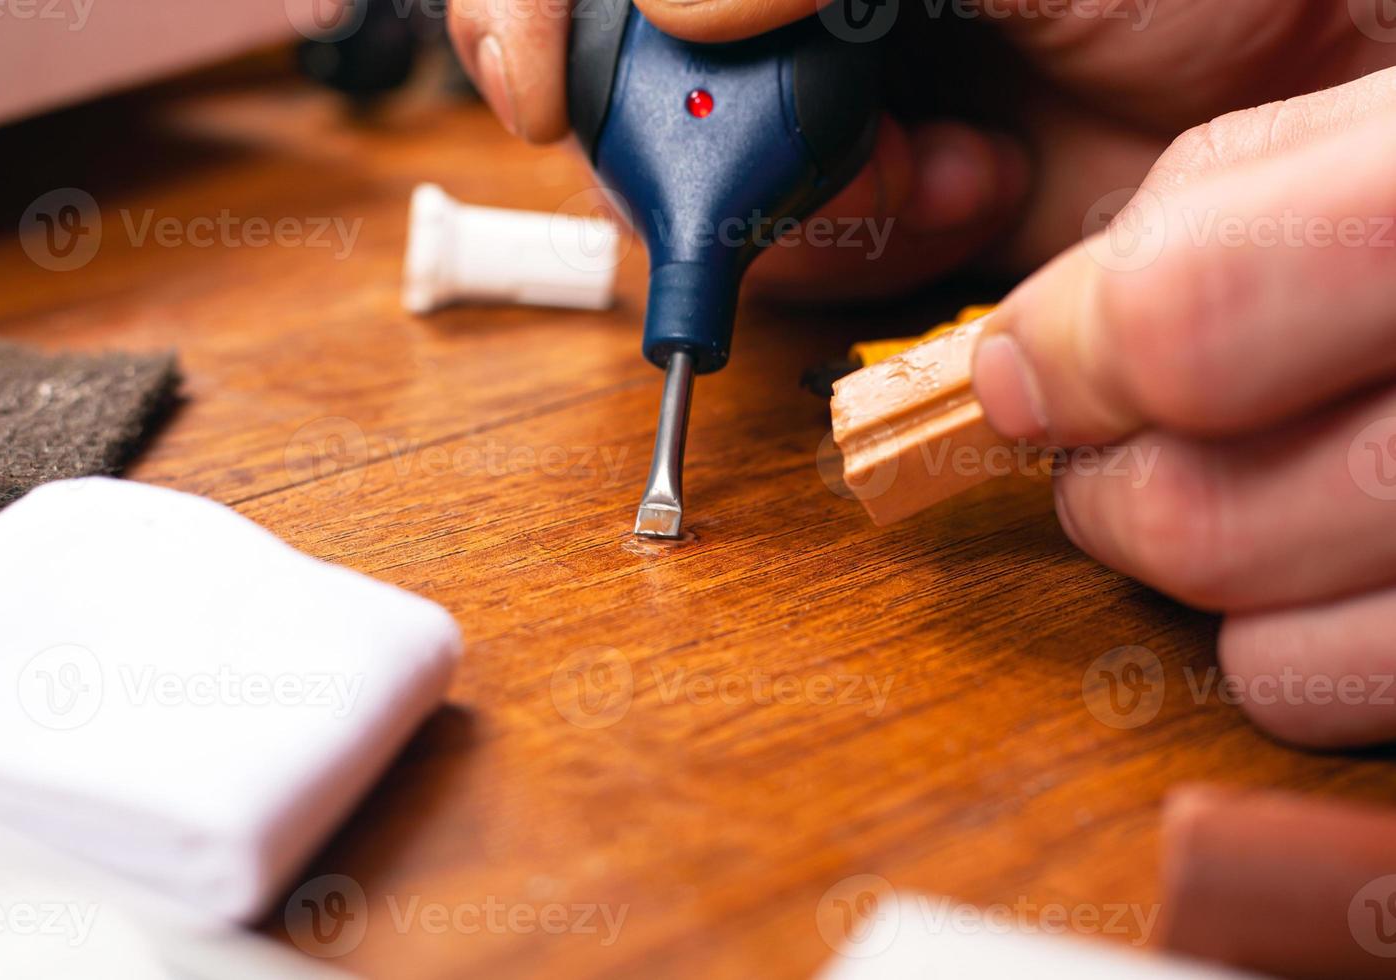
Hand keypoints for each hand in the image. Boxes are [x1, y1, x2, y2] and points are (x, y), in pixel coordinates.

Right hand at [447, 0, 1395, 295]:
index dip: (517, 18)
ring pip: (692, 194)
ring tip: (946, 166)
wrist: (1315, 77)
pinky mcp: (871, 214)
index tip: (526, 89)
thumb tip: (677, 1)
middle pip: (618, 88)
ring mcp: (821, 116)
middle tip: (823, 136)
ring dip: (803, 210)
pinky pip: (786, 269)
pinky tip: (966, 202)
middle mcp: (782, 18)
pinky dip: (861, 257)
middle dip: (691, 135)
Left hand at [971, 67, 1395, 748]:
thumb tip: (1033, 358)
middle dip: (1106, 487)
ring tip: (1239, 481)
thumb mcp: (1385, 123)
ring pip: (1254, 651)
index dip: (1066, 358)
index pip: (1180, 329)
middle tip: (1116, 439)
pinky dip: (1284, 642)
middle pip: (1192, 523)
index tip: (1026, 368)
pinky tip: (1321, 552)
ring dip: (1196, 571)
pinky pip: (1326, 701)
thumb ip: (1209, 208)